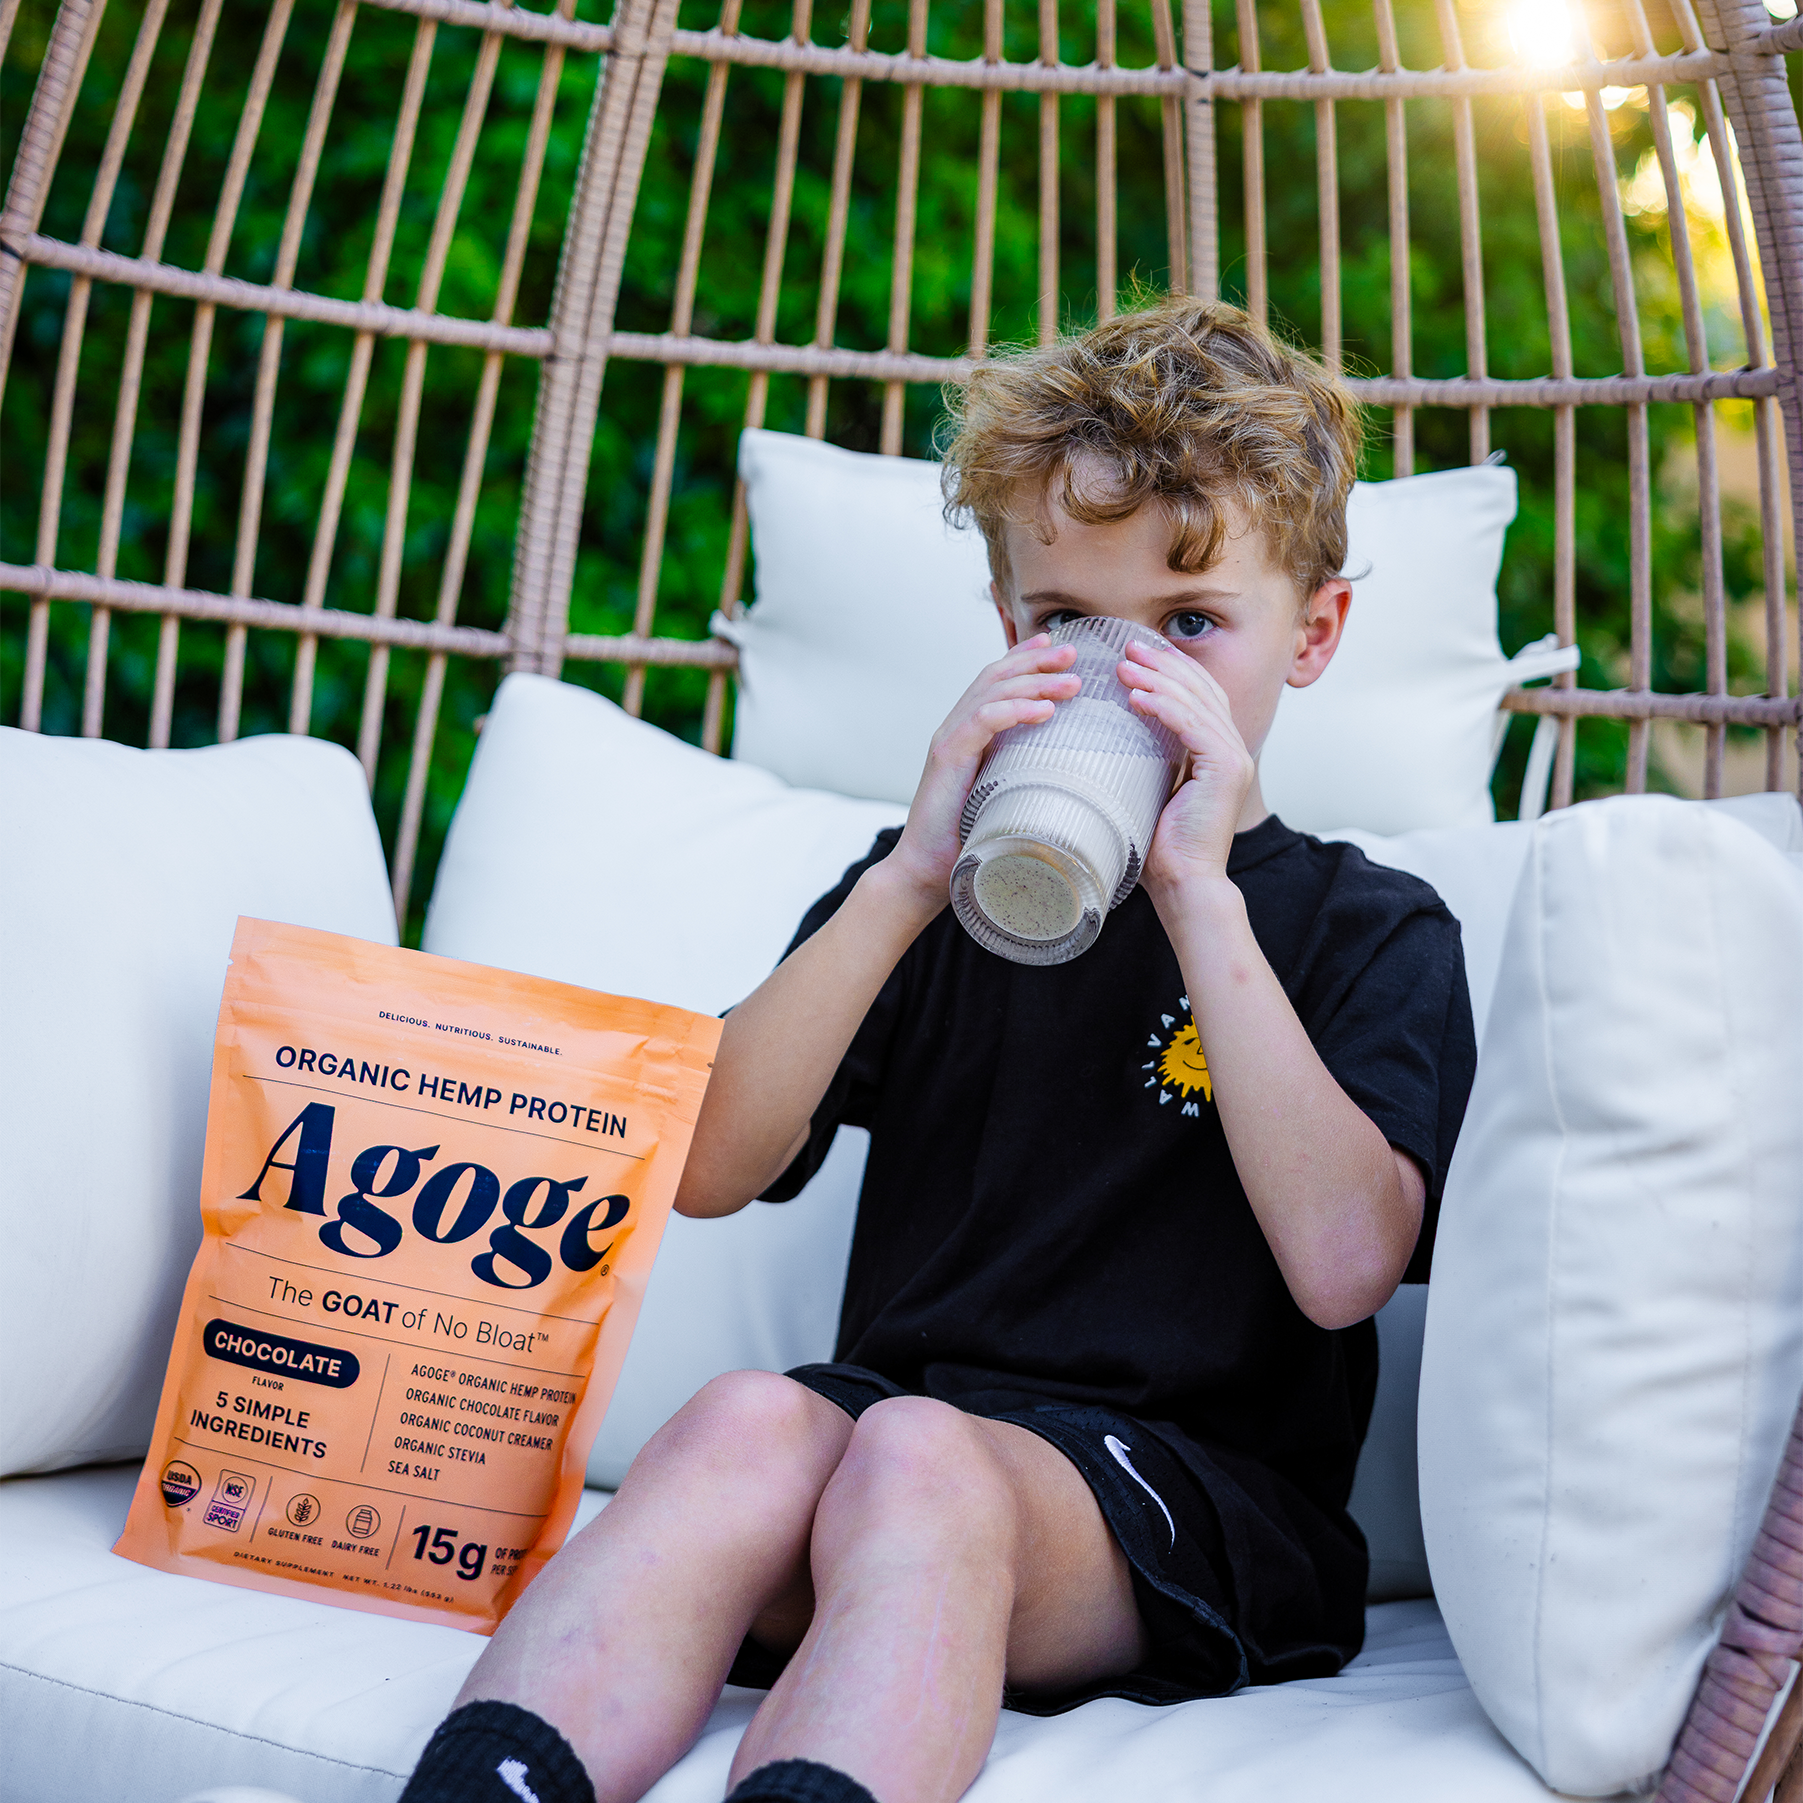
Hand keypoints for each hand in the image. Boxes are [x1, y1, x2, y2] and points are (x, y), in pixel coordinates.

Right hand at [879, 635, 1080, 907]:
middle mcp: (956, 728)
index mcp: (968, 733)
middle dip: (1036, 660)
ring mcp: (949, 739)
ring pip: (993, 692)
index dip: (1026, 659)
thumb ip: (1025, 776)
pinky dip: (1016, 710)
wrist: (924, 871)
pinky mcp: (947, 757)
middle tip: (1073, 652)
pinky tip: (1045, 711)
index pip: (997, 682)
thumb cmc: (967, 840)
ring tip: (1072, 682)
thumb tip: (1070, 774)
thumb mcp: (1004, 798)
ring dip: (1035, 682)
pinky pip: (984, 720)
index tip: (1061, 649)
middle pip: (996, 676)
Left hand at [1117, 639, 1255, 891]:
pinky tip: (1135, 697)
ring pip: (1196, 702)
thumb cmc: (1160, 847)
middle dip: (1164, 664)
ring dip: (1158, 680)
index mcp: (1217, 752)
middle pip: (1201, 689)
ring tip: (1123, 667)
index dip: (1170, 670)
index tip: (1134, 655)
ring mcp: (1234, 758)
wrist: (1183, 884)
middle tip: (1128, 647)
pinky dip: (1163, 707)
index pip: (1199, 695)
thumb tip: (1111, 734)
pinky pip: (1192, 725)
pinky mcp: (1226, 769)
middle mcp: (1232, 749)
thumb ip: (1146, 759)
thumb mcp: (1149, 790)